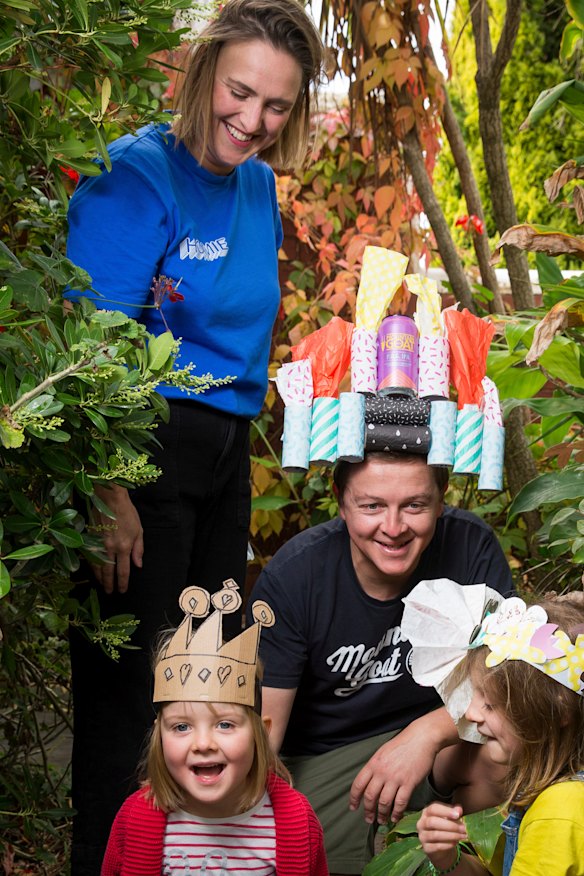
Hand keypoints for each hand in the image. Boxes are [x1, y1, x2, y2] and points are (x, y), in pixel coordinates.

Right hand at [90, 485, 142, 593]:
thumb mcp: (139, 530)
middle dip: (109, 584)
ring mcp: (97, 545)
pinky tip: (93, 571)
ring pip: (97, 567)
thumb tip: (138, 565)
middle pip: (109, 572)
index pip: (123, 571)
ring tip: (102, 584)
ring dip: (99, 578)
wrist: (108, 498)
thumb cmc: (127, 513)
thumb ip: (138, 549)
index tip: (122, 590)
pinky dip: (91, 567)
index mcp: (124, 547)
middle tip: (110, 592)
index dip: (123, 583)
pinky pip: (89, 558)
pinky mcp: (89, 540)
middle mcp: (110, 549)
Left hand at [349, 708, 457, 824]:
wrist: (421, 738)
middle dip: (368, 810)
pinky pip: (400, 802)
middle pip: (370, 796)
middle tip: (368, 819)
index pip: (358, 784)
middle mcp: (382, 772)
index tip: (353, 807)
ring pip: (384, 802)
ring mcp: (395, 778)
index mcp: (373, 763)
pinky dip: (396, 813)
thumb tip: (369, 782)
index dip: (354, 798)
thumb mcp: (382, 752)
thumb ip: (375, 767)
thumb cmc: (402, 745)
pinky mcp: (409, 783)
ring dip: (382, 814)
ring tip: (382, 820)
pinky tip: (395, 817)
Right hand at [417, 803, 466, 872]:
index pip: (433, 808)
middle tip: (463, 828)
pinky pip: (437, 846)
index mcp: (427, 812)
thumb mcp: (450, 818)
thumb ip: (454, 812)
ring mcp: (422, 836)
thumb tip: (459, 810)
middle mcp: (422, 823)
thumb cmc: (445, 828)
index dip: (445, 811)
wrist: (441, 848)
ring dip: (451, 835)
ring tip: (462, 836)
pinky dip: (448, 844)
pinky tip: (455, 843)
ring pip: (435, 835)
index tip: (458, 815)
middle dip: (450, 825)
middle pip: (432, 822)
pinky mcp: (426, 848)